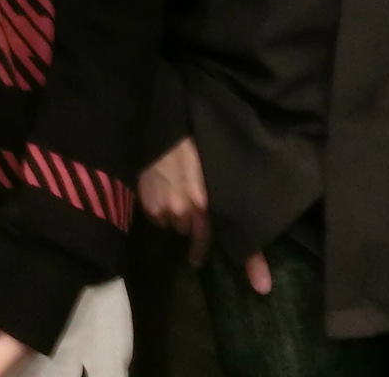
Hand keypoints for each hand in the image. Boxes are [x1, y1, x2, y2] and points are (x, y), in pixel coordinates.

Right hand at [138, 138, 273, 293]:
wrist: (165, 128)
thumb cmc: (195, 145)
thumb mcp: (216, 171)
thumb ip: (226, 205)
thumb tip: (242, 250)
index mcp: (203, 204)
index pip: (204, 239)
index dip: (200, 251)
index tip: (197, 261)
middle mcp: (182, 211)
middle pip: (186, 230)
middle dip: (189, 221)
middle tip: (191, 206)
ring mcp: (162, 207)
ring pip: (171, 224)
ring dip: (175, 215)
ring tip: (177, 196)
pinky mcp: (147, 202)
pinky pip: (156, 217)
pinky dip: (159, 210)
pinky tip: (163, 193)